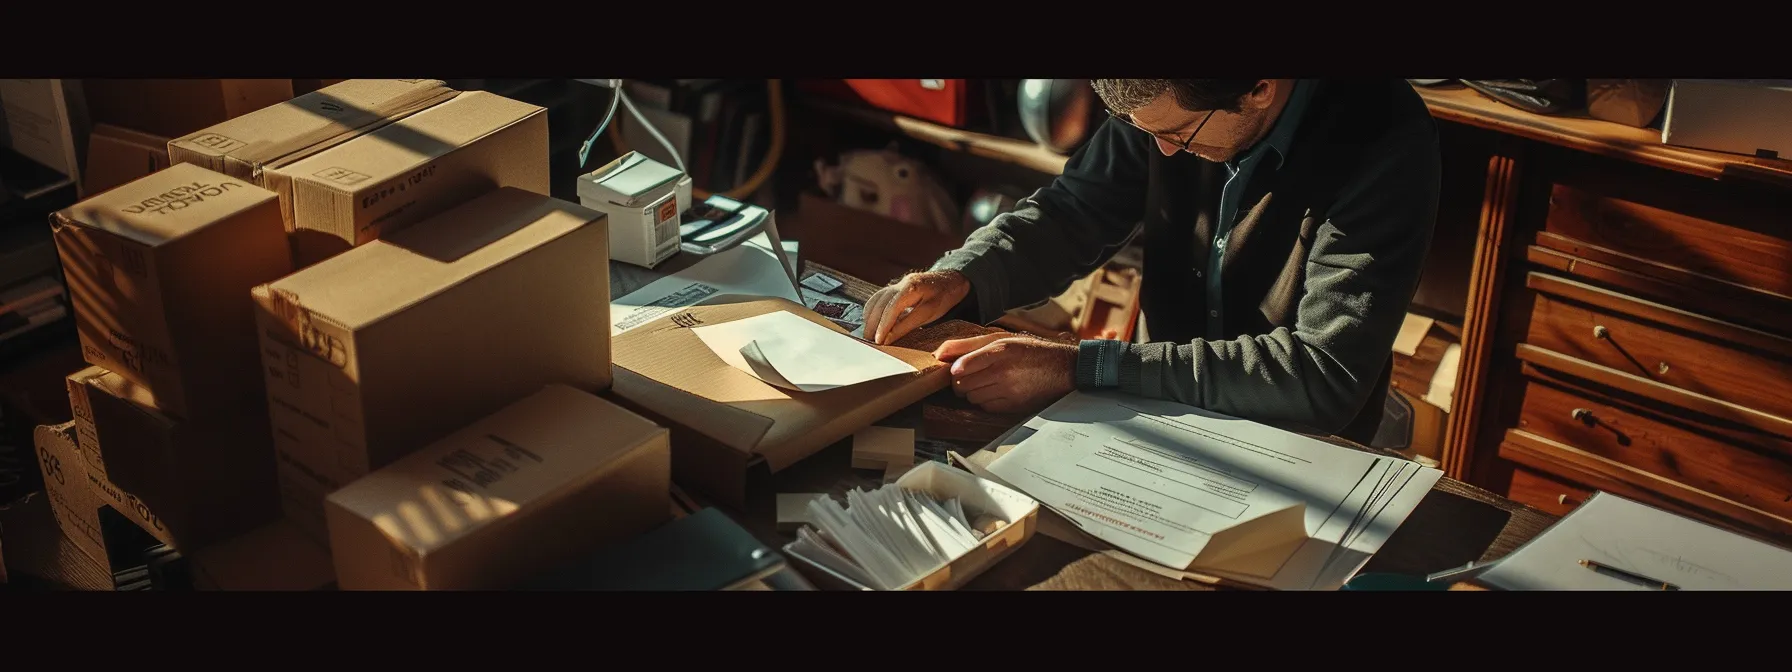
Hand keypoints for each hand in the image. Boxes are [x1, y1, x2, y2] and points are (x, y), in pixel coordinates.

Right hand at [863, 270, 971, 344]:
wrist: (948, 281)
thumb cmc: (942, 297)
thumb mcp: (929, 313)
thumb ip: (908, 324)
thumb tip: (889, 338)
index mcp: (912, 286)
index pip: (892, 308)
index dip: (884, 326)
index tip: (879, 341)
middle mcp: (900, 283)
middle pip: (879, 305)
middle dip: (873, 324)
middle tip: (870, 342)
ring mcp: (894, 285)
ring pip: (875, 302)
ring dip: (870, 319)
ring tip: (868, 336)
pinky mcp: (892, 290)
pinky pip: (876, 300)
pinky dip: (872, 313)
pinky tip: (872, 324)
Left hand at [932, 332, 1076, 413]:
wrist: (1061, 369)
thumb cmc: (1029, 351)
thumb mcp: (1001, 339)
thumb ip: (967, 345)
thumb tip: (938, 353)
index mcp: (1001, 350)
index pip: (964, 364)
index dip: (955, 369)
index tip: (955, 369)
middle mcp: (1004, 371)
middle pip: (963, 384)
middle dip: (960, 381)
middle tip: (969, 375)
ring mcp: (1008, 391)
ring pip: (971, 397)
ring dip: (972, 391)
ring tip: (985, 381)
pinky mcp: (1013, 406)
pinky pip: (985, 407)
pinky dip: (984, 401)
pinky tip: (995, 391)